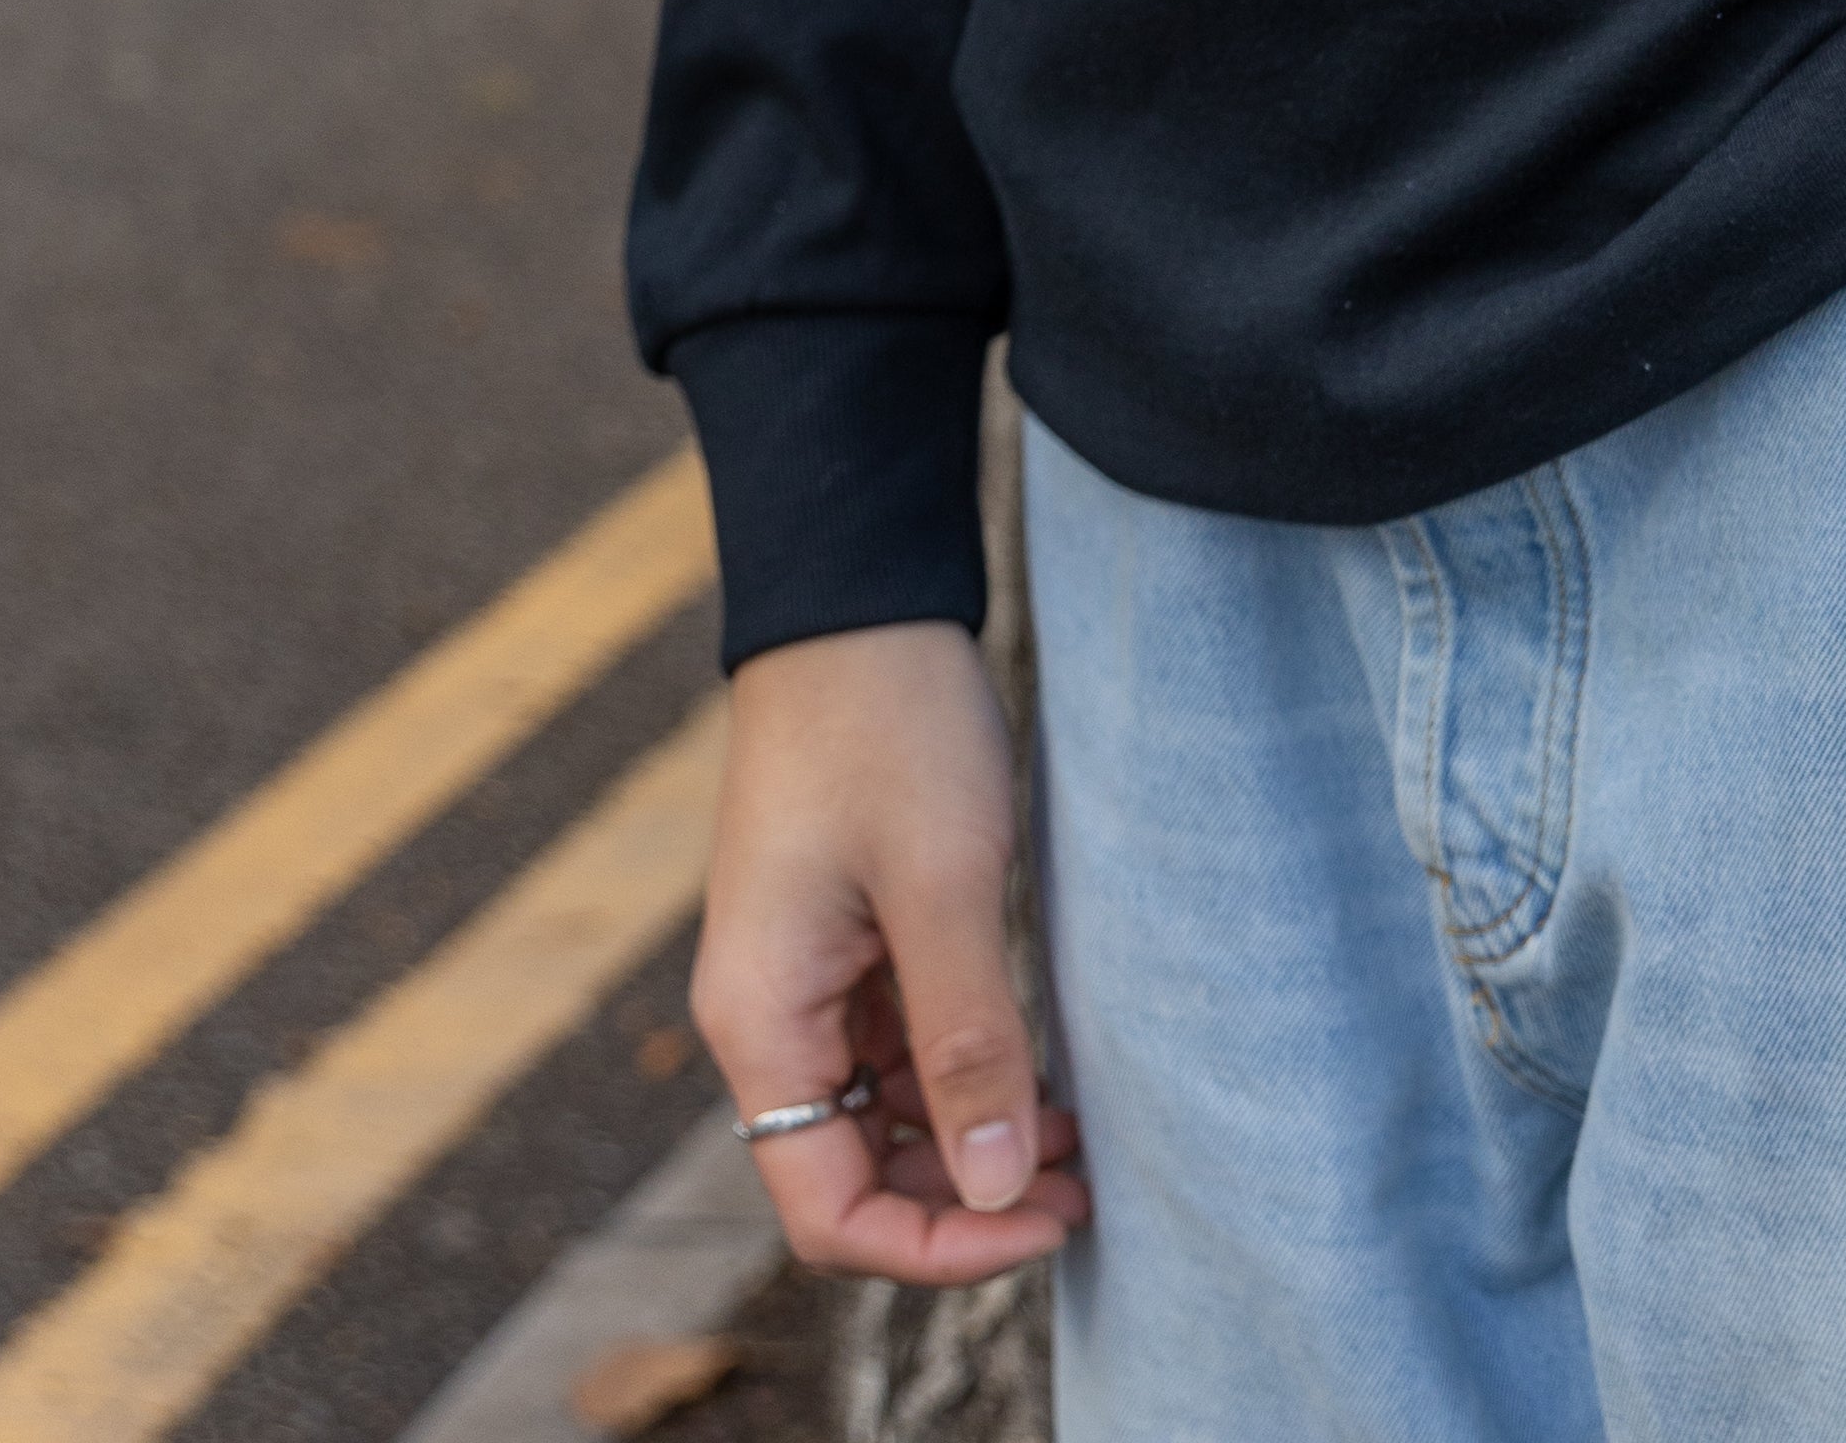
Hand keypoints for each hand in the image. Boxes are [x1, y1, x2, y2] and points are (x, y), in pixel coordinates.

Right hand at [693, 618, 1090, 1281]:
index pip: (830, 1211)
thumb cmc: (889, 724)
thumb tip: (1000, 1185)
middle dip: (965, 1203)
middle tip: (1081, 1187)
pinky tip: (1037, 1068)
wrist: (858, 600)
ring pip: (879, 1120)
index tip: (1045, 1220)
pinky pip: (892, 1052)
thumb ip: (968, 1041)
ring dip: (970, 1143)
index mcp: (764, 1023)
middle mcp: (768, 1019)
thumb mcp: (944, 884)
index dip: (940, 1245)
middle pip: (852, 1178)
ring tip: (1077, 1137)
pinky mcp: (842, 941)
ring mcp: (804, 980)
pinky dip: (960, 1076)